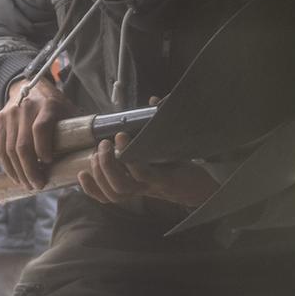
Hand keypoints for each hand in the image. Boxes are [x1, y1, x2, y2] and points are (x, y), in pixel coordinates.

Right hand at [0, 74, 71, 190]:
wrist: (31, 85)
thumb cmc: (56, 106)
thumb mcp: (68, 112)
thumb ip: (74, 131)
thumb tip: (88, 159)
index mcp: (48, 105)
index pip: (40, 129)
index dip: (43, 149)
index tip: (49, 163)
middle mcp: (26, 107)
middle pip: (23, 145)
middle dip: (30, 169)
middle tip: (38, 185)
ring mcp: (11, 113)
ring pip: (10, 149)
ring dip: (19, 172)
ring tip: (28, 185)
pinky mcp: (1, 119)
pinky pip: (0, 148)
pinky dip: (8, 165)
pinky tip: (17, 176)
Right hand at [77, 134, 218, 208]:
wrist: (213, 179)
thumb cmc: (187, 161)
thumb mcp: (166, 146)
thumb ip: (156, 129)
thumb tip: (154, 100)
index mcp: (137, 185)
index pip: (107, 195)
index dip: (91, 188)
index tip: (80, 172)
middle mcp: (142, 190)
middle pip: (112, 192)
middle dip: (99, 170)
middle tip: (99, 148)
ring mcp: (152, 186)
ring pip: (122, 188)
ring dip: (109, 166)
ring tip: (109, 144)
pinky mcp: (165, 179)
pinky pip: (142, 173)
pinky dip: (131, 157)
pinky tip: (124, 140)